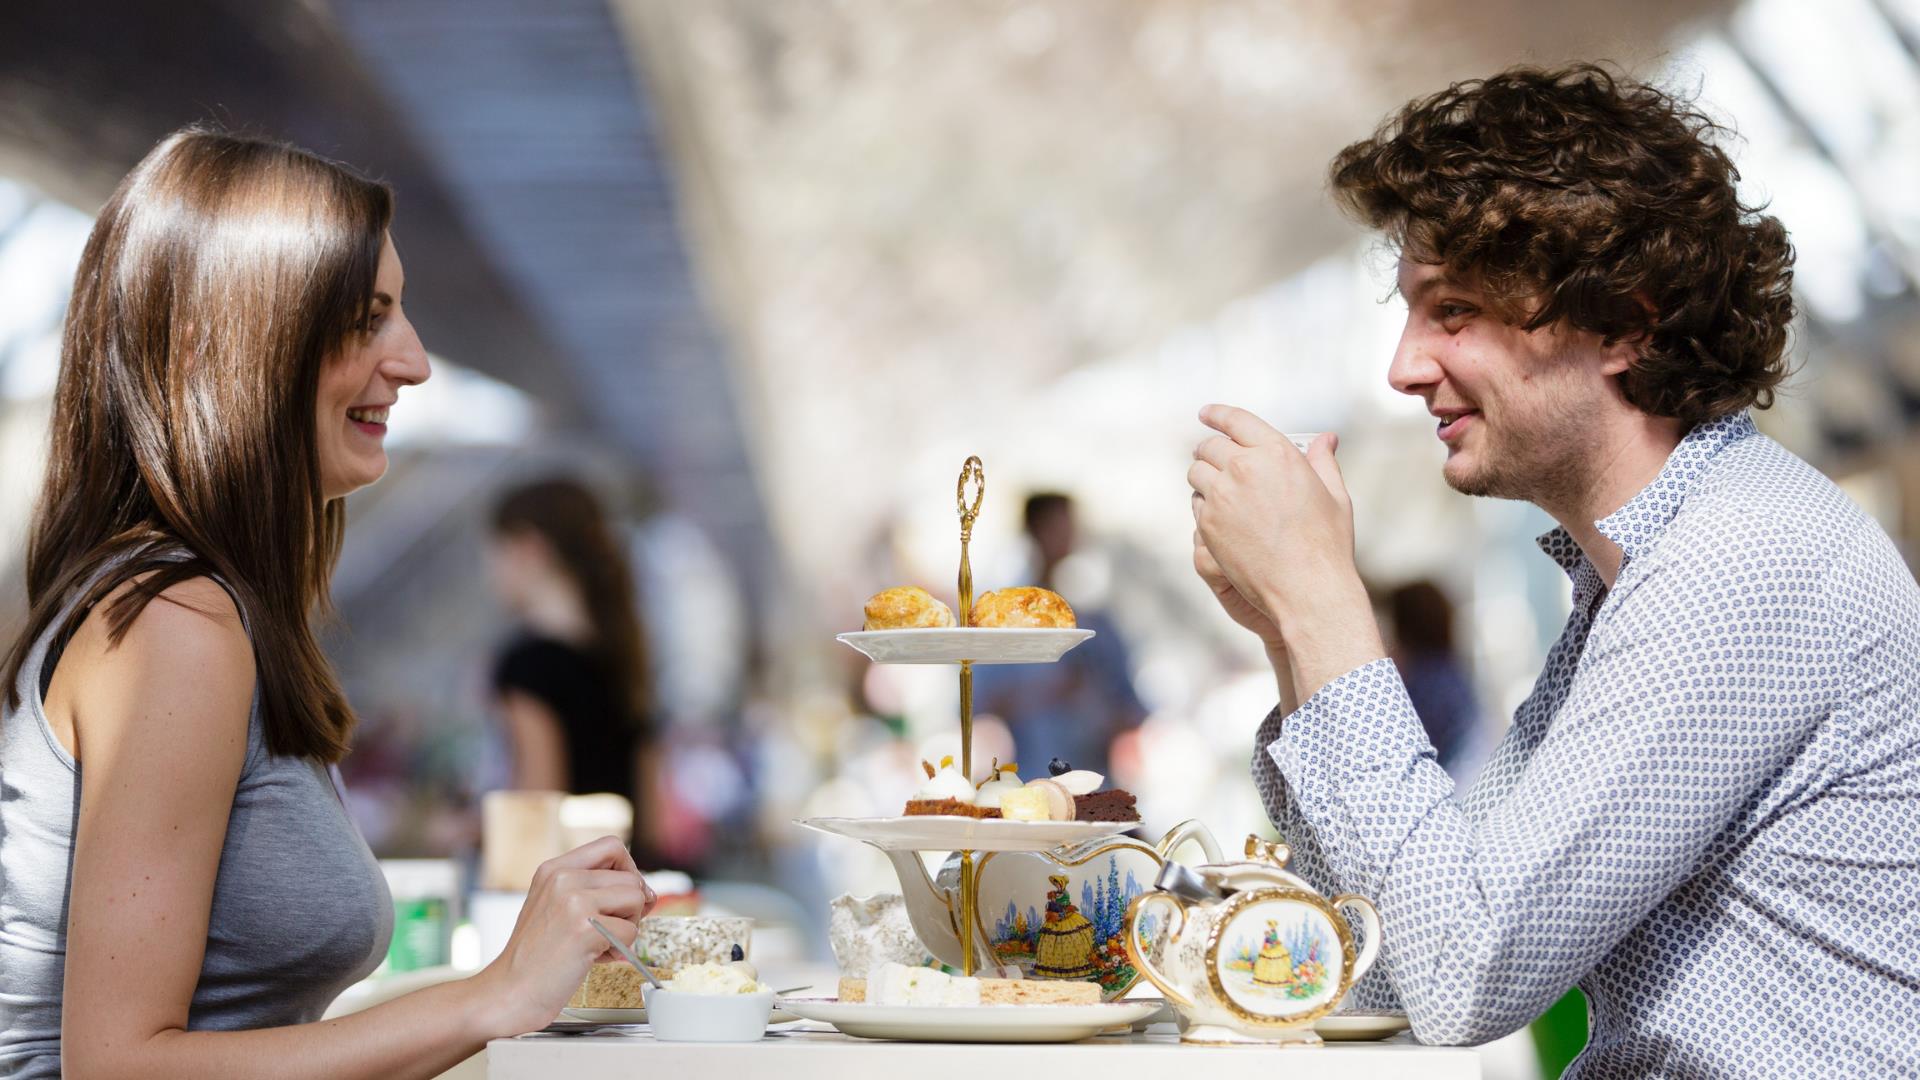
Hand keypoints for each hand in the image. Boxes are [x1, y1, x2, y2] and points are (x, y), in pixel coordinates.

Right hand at [470, 836, 657, 1036]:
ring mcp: (573, 902)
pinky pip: (631, 931)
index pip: (611, 846)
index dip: (629, 870)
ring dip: (628, 927)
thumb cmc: (536, 958)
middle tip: (610, 931)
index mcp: (553, 869)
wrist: (510, 993)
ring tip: (599, 944)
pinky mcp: (585, 929)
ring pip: (636, 899)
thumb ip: (592, 891)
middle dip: (631, 908)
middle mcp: (562, 878)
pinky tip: (593, 958)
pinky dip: (621, 950)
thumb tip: (647, 891)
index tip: (624, 897)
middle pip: (630, 878)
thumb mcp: (555, 907)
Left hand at [1189, 405, 1384, 701]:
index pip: (1236, 420)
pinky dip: (1204, 505)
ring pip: (1197, 473)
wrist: (1307, 588)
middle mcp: (1244, 468)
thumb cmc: (1327, 543)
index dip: (1217, 414)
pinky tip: (1219, 515)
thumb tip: (1326, 438)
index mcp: (1276, 452)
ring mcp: (1222, 496)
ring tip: (1216, 486)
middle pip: (1210, 446)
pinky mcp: (1209, 524)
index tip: (1206, 414)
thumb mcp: (1335, 496)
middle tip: (1212, 456)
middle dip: (1210, 449)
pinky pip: (1197, 504)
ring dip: (1204, 475)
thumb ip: (1323, 462)